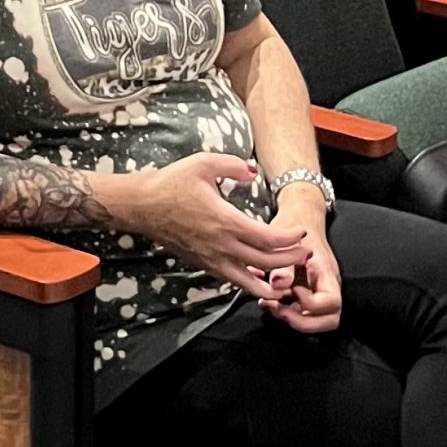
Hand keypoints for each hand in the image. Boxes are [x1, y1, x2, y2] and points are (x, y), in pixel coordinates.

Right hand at [112, 154, 311, 300]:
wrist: (142, 206)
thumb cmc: (171, 183)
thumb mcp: (203, 163)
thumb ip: (233, 166)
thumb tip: (253, 172)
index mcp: (226, 221)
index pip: (269, 238)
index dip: (290, 238)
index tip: (302, 233)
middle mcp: (222, 245)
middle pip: (266, 262)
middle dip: (290, 259)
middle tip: (305, 253)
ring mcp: (212, 258)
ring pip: (250, 280)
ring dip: (273, 280)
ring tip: (289, 278)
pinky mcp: (204, 264)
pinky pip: (233, 280)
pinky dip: (251, 284)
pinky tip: (260, 280)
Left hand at [259, 194, 342, 334]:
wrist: (298, 218)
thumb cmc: (294, 227)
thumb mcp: (287, 240)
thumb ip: (284, 264)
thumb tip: (279, 283)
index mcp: (326, 274)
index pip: (331, 303)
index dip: (311, 305)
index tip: (292, 291)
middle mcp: (325, 287)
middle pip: (329, 320)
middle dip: (302, 322)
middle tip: (279, 310)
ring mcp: (317, 292)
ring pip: (316, 320)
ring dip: (292, 319)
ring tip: (271, 306)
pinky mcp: (305, 294)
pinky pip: (301, 312)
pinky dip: (284, 311)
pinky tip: (268, 300)